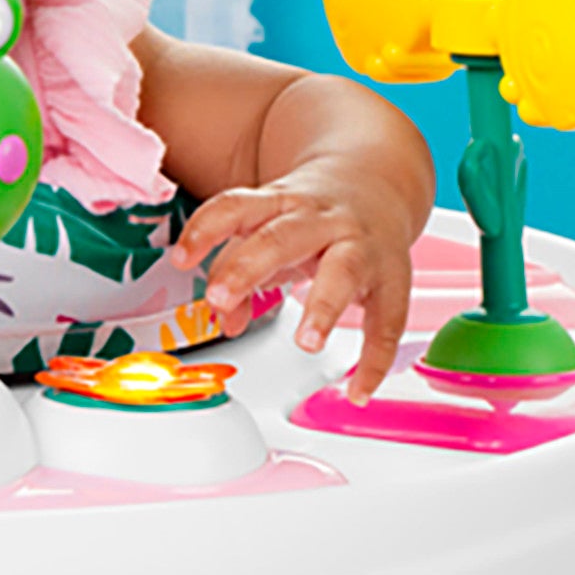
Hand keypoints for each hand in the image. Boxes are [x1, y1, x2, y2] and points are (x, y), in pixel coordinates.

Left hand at [170, 165, 417, 396]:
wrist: (376, 184)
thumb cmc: (310, 216)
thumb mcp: (267, 231)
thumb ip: (237, 270)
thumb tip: (223, 320)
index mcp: (281, 204)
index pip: (236, 206)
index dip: (206, 230)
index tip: (180, 258)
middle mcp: (321, 220)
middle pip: (282, 238)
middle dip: (248, 267)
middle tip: (219, 299)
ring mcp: (361, 246)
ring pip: (345, 271)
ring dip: (325, 307)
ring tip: (306, 343)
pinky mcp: (394, 278)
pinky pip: (388, 321)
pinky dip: (376, 360)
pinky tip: (358, 391)